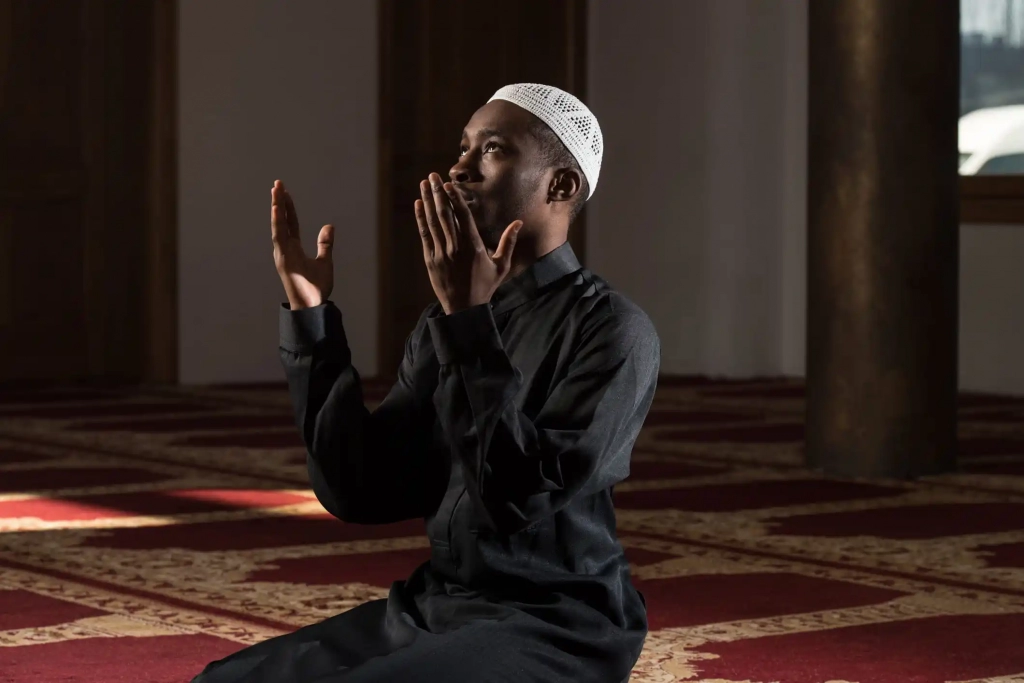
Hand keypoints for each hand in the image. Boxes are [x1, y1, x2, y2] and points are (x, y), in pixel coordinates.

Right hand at [270, 180, 333, 309]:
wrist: (313, 305)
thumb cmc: (316, 288)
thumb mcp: (325, 261)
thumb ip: (325, 244)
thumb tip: (329, 226)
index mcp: (293, 248)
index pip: (290, 223)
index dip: (288, 207)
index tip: (285, 192)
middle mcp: (285, 249)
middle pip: (282, 220)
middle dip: (279, 202)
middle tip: (277, 183)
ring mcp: (282, 253)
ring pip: (278, 225)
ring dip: (276, 206)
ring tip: (275, 189)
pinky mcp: (282, 258)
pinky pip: (279, 236)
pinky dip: (277, 221)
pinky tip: (276, 207)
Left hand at [415, 173, 521, 314]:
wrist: (464, 309)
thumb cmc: (485, 286)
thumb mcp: (501, 266)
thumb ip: (508, 242)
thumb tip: (518, 222)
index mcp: (473, 246)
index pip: (462, 216)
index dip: (454, 198)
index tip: (448, 184)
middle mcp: (455, 247)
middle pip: (445, 215)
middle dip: (438, 193)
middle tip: (433, 176)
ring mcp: (441, 253)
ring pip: (433, 222)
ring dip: (427, 201)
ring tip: (424, 184)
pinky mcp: (430, 260)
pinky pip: (425, 235)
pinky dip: (421, 219)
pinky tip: (418, 205)